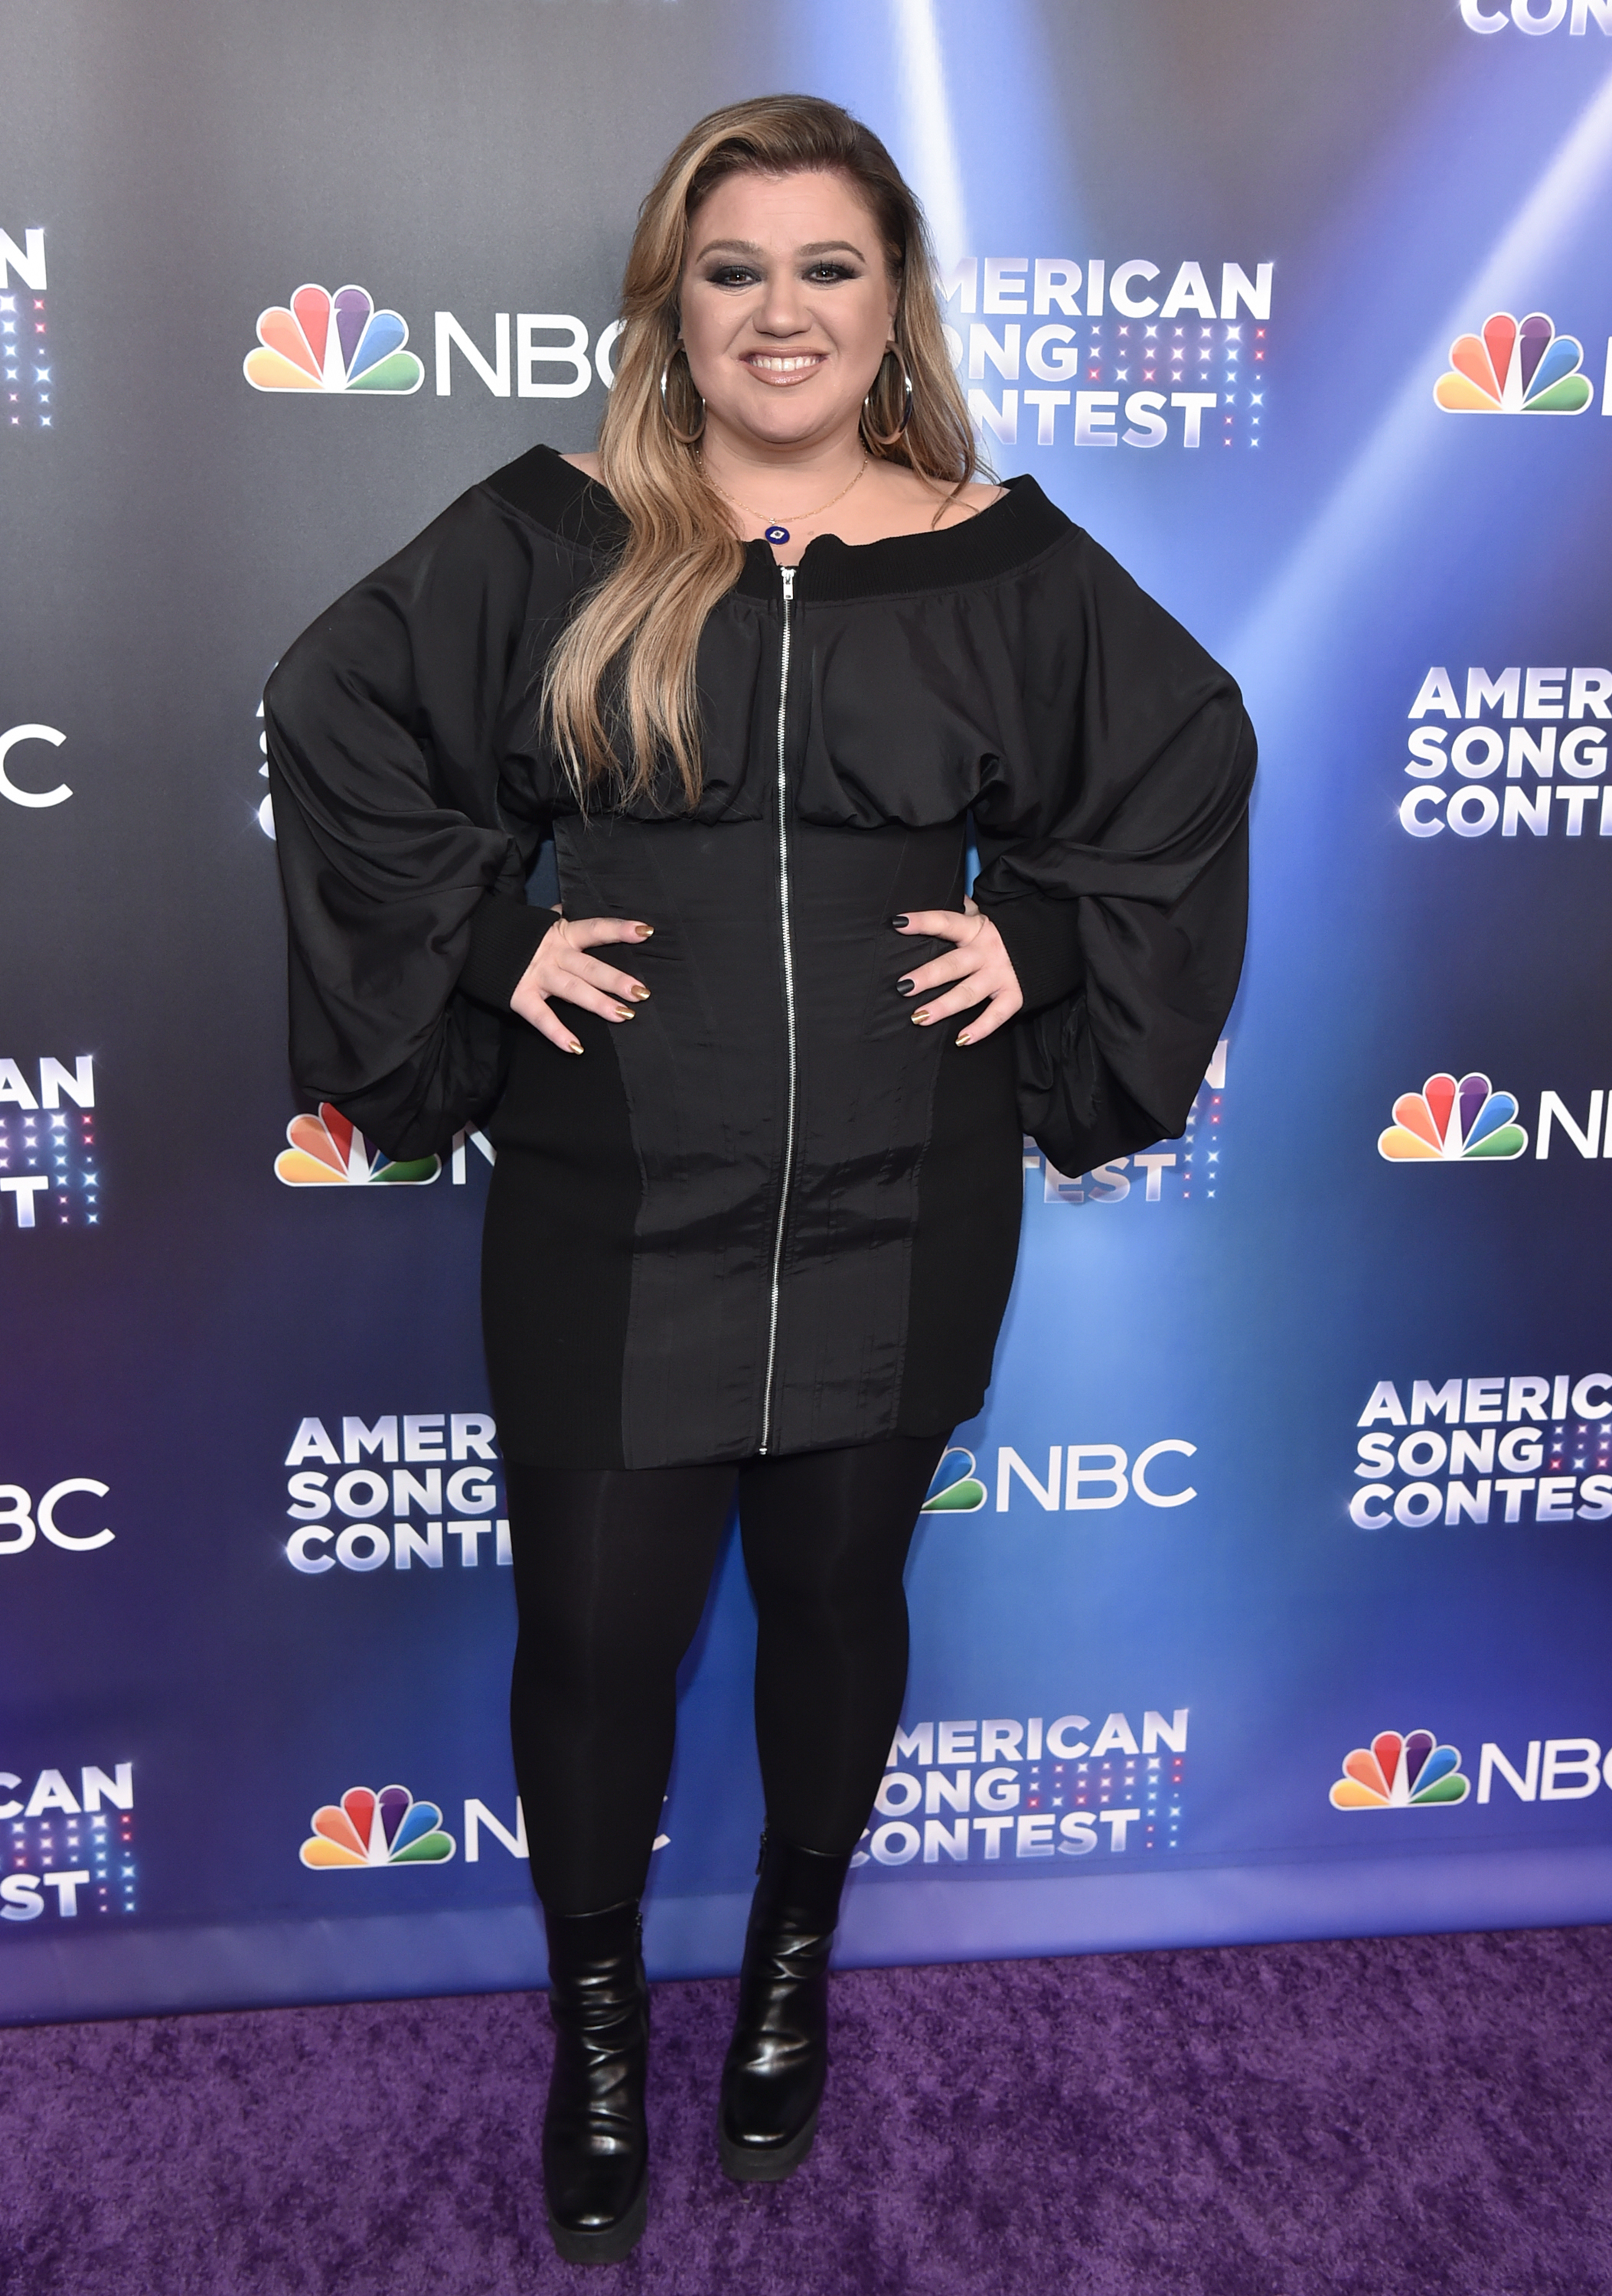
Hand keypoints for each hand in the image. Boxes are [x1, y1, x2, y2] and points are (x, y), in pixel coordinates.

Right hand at [510, 915, 652, 1054]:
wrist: (471, 938)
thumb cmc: (512, 933)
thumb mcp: (537, 922)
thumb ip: (556, 918)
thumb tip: (567, 907)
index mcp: (561, 933)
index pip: (595, 929)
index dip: (620, 929)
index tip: (647, 932)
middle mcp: (553, 953)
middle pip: (589, 967)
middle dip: (616, 979)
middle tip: (643, 993)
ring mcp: (536, 975)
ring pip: (572, 990)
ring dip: (598, 1003)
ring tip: (624, 1015)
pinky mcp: (519, 995)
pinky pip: (540, 1017)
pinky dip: (557, 1033)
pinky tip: (576, 1048)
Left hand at [894, 898, 1022, 1044]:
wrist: (1052, 942)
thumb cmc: (1008, 930)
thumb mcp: (986, 915)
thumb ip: (964, 910)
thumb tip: (943, 894)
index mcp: (976, 929)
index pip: (946, 922)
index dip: (923, 922)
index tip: (898, 923)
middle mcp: (987, 952)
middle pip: (953, 965)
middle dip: (928, 976)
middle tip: (903, 986)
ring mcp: (1001, 975)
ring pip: (969, 993)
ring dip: (944, 1006)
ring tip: (919, 1017)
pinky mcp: (1015, 995)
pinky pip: (997, 1015)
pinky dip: (981, 1029)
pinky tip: (962, 1040)